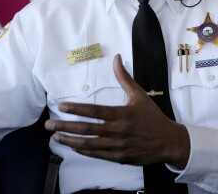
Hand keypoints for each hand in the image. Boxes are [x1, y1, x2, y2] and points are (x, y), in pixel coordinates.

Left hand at [45, 54, 189, 167]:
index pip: (94, 111)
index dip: (76, 109)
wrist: (168, 142)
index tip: (61, 107)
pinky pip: (97, 154)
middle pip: (86, 129)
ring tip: (55, 136)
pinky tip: (72, 146)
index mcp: (121, 114)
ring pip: (89, 144)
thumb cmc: (152, 117)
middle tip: (49, 124)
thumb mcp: (139, 95)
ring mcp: (117, 146)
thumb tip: (117, 58)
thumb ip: (124, 78)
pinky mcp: (119, 158)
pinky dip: (83, 151)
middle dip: (65, 126)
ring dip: (70, 140)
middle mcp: (118, 131)